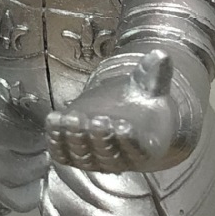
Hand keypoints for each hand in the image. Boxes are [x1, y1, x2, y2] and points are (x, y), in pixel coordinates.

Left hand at [45, 49, 196, 174]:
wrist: (123, 117)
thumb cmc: (140, 103)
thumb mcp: (150, 86)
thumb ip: (155, 72)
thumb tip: (161, 53)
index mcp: (146, 146)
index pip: (138, 147)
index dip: (129, 138)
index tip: (123, 125)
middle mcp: (121, 160)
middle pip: (107, 152)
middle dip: (97, 136)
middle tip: (90, 119)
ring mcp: (97, 161)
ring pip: (85, 155)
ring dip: (74, 138)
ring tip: (69, 118)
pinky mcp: (76, 158)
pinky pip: (65, 154)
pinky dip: (56, 141)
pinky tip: (53, 122)